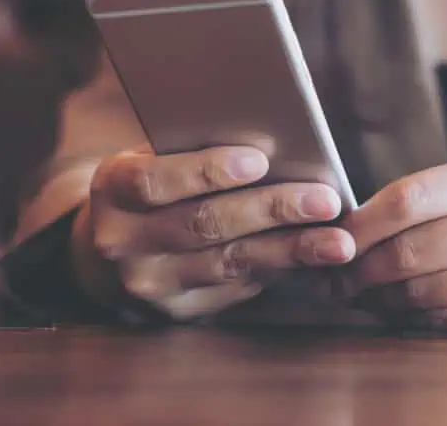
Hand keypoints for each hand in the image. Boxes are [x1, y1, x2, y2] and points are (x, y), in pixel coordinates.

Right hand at [72, 146, 355, 320]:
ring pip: (229, 262)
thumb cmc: (150, 184)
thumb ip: (193, 147)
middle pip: (204, 224)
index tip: (259, 160)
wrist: (107, 252)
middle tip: (325, 200)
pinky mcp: (179, 311)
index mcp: (112, 190)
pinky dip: (285, 272)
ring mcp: (151, 284)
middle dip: (272, 210)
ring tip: (338, 242)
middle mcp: (123, 242)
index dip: (206, 171)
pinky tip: (320, 262)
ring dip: (291, 250)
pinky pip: (240, 288)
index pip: (155, 181)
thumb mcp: (152, 158)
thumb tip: (274, 136)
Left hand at [338, 155, 446, 333]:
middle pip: (410, 251)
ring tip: (361, 294)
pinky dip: (413, 317)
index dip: (359, 224)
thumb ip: (431, 197)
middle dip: (360, 269)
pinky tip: (399, 309)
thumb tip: (349, 228)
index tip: (331, 238)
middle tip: (334, 278)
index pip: (409, 197)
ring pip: (424, 291)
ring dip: (381, 298)